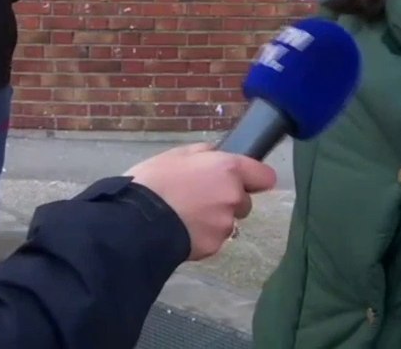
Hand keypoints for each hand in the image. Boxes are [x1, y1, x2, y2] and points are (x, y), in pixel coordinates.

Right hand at [124, 143, 276, 260]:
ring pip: (228, 222)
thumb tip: (215, 155)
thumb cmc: (153, 181)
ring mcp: (225, 224)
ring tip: (186, 217)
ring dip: (215, 220)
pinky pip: (213, 239)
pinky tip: (182, 231)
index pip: (265, 176)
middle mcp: (233, 197)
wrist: (135, 221)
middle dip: (228, 201)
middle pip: (244, 202)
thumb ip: (203, 154)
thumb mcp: (176, 155)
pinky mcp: (214, 246)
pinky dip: (202, 236)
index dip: (255, 178)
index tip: (244, 181)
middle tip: (200, 199)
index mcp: (228, 169)